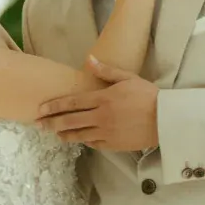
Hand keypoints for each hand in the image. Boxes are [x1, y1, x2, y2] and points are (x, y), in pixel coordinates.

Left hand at [37, 58, 160, 151]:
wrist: (166, 119)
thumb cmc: (148, 95)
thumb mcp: (128, 78)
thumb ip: (106, 71)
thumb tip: (89, 60)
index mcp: (103, 98)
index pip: (72, 102)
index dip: (54, 106)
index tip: (41, 109)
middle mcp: (101, 117)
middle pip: (69, 121)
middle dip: (51, 122)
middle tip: (38, 123)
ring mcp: (106, 133)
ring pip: (78, 135)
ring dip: (64, 134)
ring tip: (54, 133)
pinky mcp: (113, 145)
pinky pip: (93, 144)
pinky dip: (83, 141)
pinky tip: (78, 139)